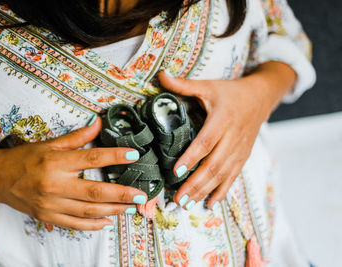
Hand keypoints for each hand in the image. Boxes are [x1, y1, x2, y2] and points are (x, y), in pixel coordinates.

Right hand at [0, 117, 146, 229]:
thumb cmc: (24, 158)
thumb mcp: (49, 143)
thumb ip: (77, 136)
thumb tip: (98, 122)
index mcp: (56, 162)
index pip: (91, 158)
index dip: (114, 156)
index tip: (133, 156)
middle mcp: (54, 184)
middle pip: (94, 191)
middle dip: (121, 194)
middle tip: (141, 194)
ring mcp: (51, 204)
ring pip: (88, 211)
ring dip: (113, 211)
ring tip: (131, 208)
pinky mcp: (48, 217)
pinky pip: (75, 224)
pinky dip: (93, 225)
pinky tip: (108, 222)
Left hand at [158, 62, 294, 208]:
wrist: (261, 97)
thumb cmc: (230, 92)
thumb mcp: (208, 86)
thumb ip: (183, 85)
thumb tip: (160, 75)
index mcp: (222, 119)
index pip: (205, 142)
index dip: (191, 157)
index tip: (175, 171)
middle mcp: (233, 137)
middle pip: (214, 165)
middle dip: (195, 184)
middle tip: (178, 199)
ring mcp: (240, 149)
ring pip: (223, 175)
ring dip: (205, 191)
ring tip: (188, 204)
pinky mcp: (243, 156)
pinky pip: (233, 177)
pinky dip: (222, 191)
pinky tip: (210, 203)